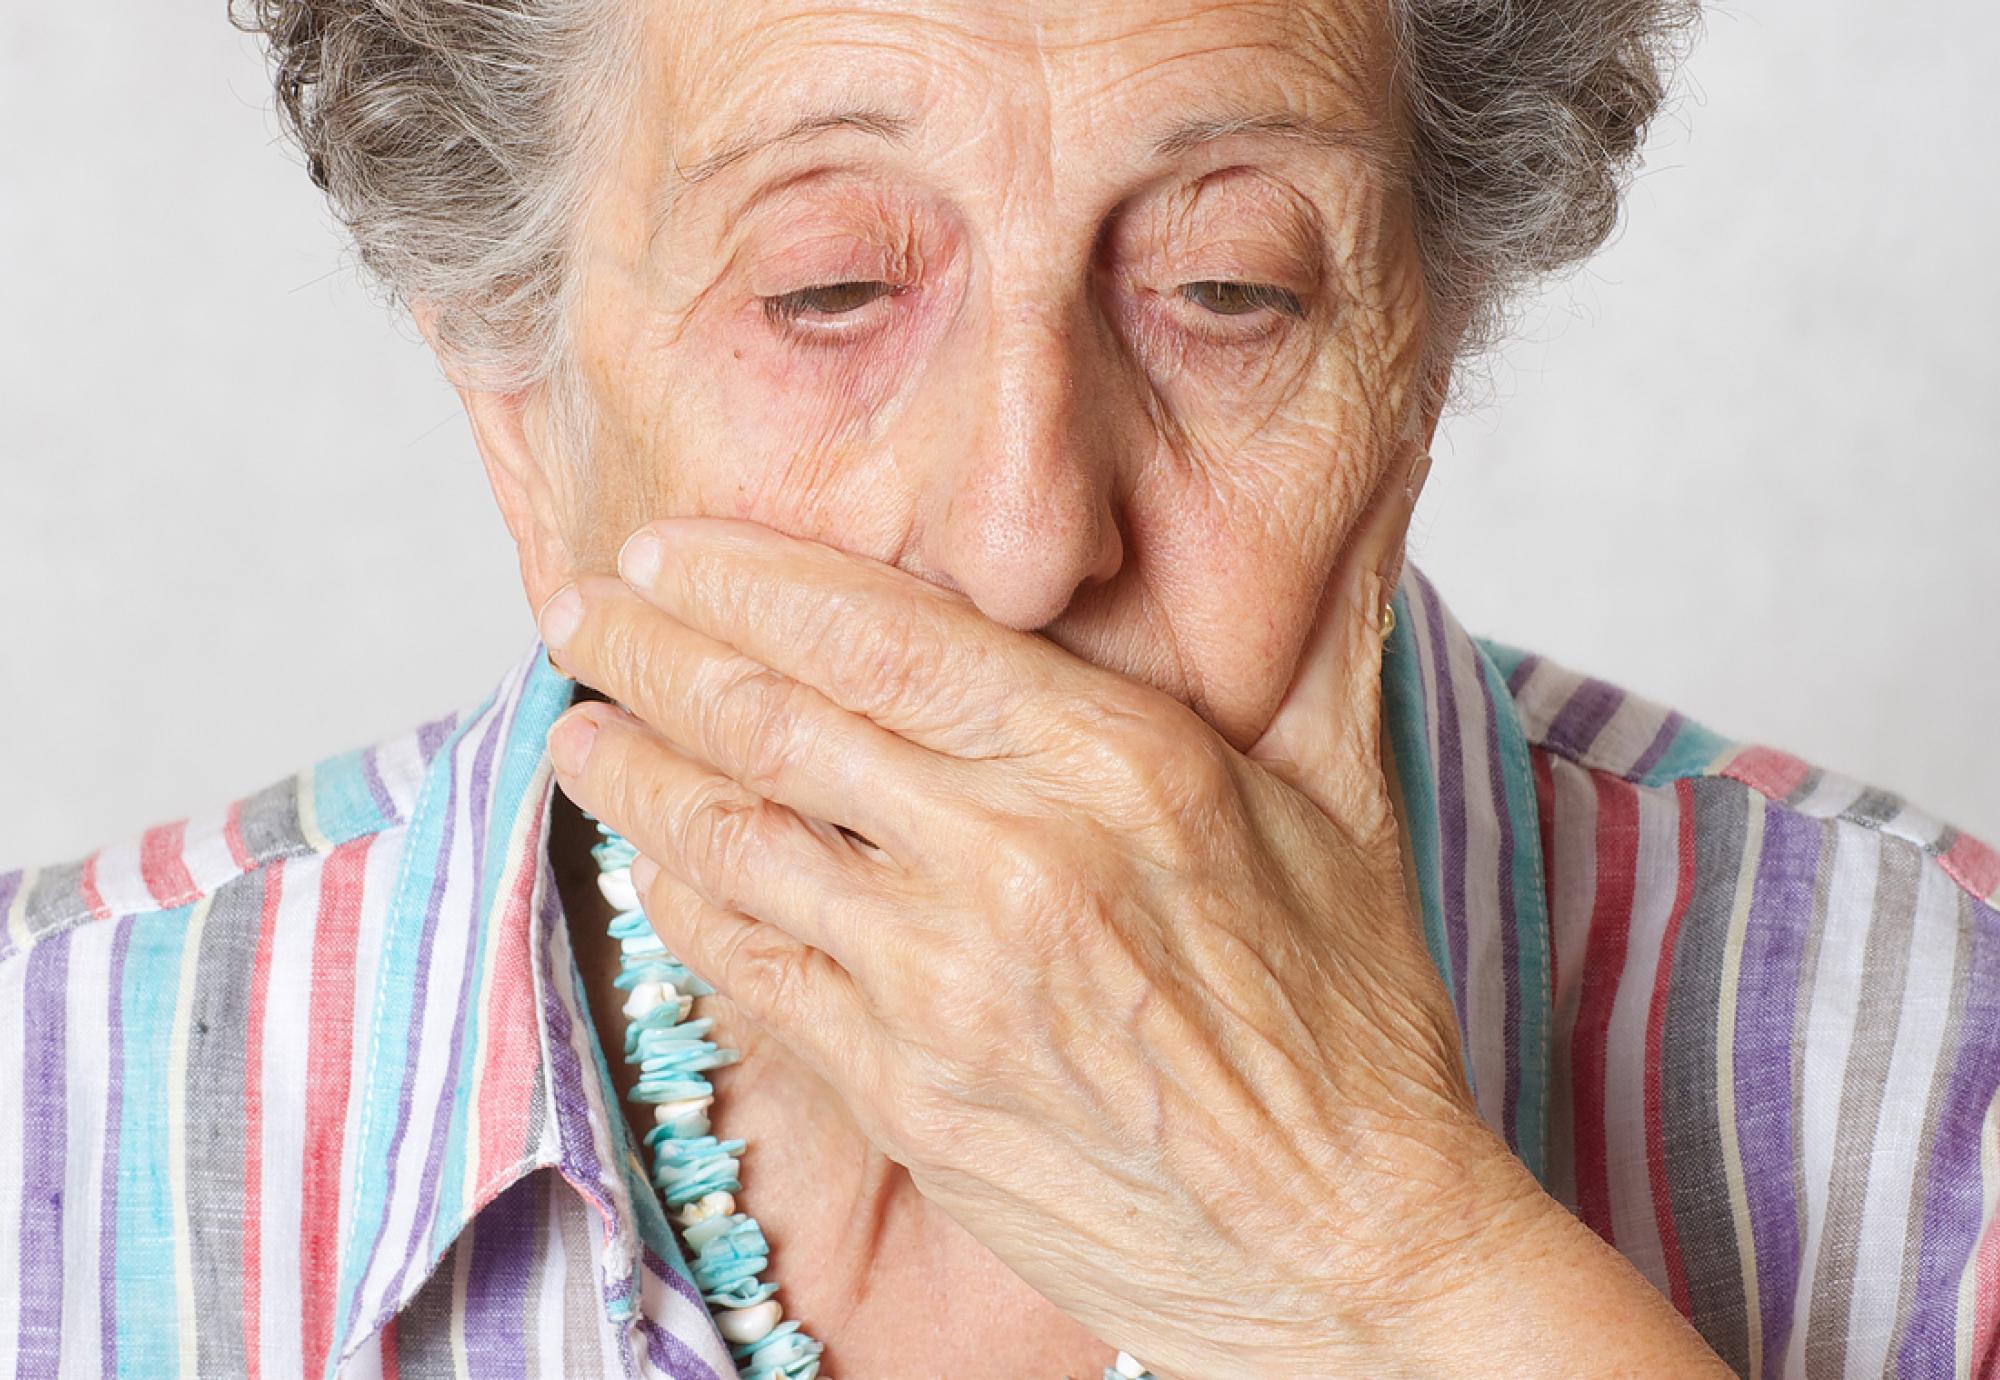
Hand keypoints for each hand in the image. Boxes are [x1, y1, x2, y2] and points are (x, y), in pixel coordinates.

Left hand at [535, 447, 1518, 1375]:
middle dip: (648, 650)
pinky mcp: (904, 1089)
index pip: (878, 633)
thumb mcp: (1346, 806)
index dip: (745, 578)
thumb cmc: (1352, 1026)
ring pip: (733, 843)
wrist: (1344, 1246)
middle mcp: (1009, 854)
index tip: (662, 547)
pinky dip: (685, 907)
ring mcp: (941, 980)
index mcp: (1113, 760)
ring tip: (573, 727)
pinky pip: (752, 973)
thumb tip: (1346, 506)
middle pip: (773, 720)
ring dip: (630, 775)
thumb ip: (1306, 646)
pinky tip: (651, 870)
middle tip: (572, 607)